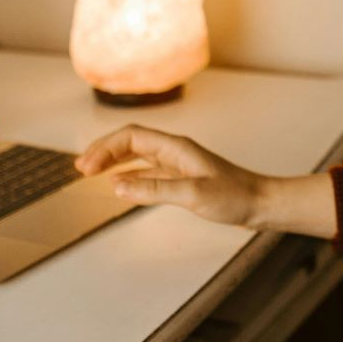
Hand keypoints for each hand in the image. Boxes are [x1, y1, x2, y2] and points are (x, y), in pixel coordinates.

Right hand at [74, 124, 266, 227]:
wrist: (262, 204)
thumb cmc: (236, 197)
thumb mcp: (193, 195)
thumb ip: (155, 190)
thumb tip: (117, 187)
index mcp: (176, 147)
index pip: (131, 137)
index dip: (105, 148)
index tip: (86, 168)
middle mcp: (175, 152)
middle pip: (130, 142)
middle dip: (103, 151)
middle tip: (80, 168)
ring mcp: (178, 165)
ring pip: (137, 156)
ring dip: (113, 162)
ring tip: (91, 172)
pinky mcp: (183, 179)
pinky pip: (148, 172)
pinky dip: (130, 176)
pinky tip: (120, 186)